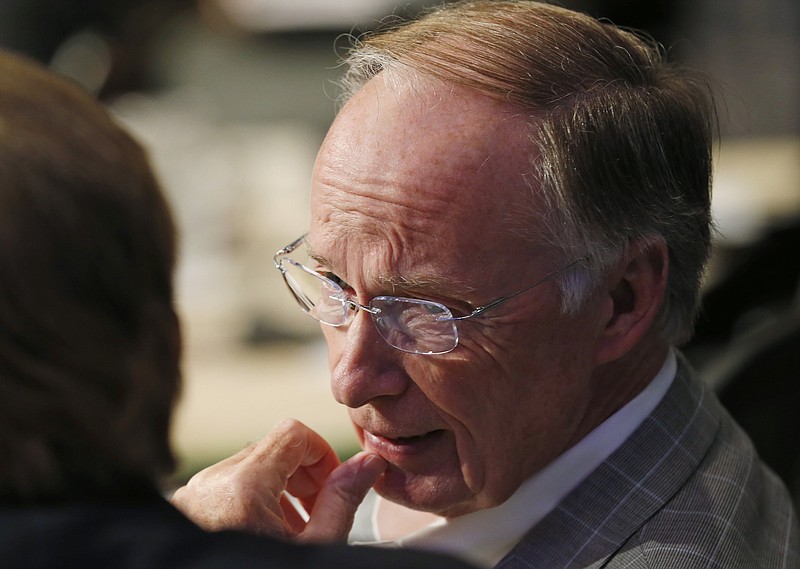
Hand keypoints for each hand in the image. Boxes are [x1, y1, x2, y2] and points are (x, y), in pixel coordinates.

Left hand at [170, 419, 385, 542]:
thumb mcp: (316, 548)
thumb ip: (343, 501)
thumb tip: (368, 463)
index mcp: (244, 486)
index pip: (293, 433)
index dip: (322, 454)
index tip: (332, 485)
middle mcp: (212, 483)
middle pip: (272, 450)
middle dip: (303, 476)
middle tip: (318, 513)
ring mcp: (193, 496)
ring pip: (249, 468)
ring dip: (279, 489)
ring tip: (293, 530)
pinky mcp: (186, 511)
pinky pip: (225, 487)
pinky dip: (251, 501)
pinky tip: (265, 535)